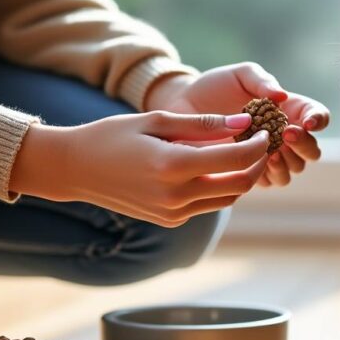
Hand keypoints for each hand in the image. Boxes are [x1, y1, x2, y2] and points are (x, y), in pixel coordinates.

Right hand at [9, 111, 269, 226]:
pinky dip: (221, 186)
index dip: (257, 145)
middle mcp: (176, 195)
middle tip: (262, 143)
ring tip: (244, 153)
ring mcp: (173, 212)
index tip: (264, 130)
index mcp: (172, 166)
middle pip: (239, 184)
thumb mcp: (157, 120)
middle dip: (257, 164)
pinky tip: (219, 166)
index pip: (234, 159)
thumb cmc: (114, 135)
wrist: (76, 169)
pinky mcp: (170, 220)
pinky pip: (208, 204)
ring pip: (227, 198)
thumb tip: (245, 124)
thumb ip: (204, 124)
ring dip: (243, 177)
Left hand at [146, 62, 329, 186]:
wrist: (184, 108)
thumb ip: (262, 80)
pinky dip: (267, 175)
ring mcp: (269, 156)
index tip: (307, 122)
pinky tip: (252, 162)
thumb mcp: (240, 74)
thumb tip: (281, 96)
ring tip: (269, 150)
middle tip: (287, 134)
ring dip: (287, 162)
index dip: (318, 120)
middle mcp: (284, 135)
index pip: (317, 116)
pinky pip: (270, 182)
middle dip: (304, 144)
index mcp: (289, 109)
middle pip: (312, 150)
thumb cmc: (215, 87)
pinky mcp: (251, 173)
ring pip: (294, 169)